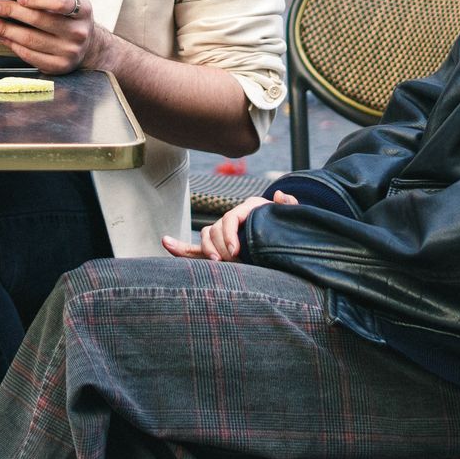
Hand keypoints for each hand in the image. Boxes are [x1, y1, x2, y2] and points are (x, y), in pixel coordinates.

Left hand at [0, 0, 95, 74]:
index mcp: (83, 10)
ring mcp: (70, 52)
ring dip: (7, 30)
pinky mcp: (59, 66)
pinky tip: (3, 36)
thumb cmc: (69, 16)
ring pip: (31, 40)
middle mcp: (79, 32)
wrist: (87, 45)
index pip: (60, 3)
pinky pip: (30, 56)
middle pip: (41, 21)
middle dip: (12, 12)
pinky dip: (13, 45)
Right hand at [160, 190, 297, 261]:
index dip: (230, 234)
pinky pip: (194, 248)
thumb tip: (280, 196)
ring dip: (207, 250)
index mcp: (248, 209)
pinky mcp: (217, 249)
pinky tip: (165, 243)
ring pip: (205, 237)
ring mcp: (223, 233)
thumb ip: (290, 207)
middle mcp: (232, 218)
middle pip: (215, 228)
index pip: (230, 218)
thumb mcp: (294, 217)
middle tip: (232, 262)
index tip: (236, 252)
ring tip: (217, 263)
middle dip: (220, 246)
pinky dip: (180, 248)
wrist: (289, 239)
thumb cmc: (291, 228)